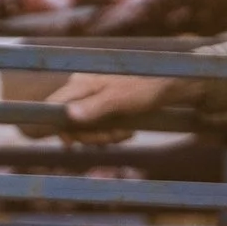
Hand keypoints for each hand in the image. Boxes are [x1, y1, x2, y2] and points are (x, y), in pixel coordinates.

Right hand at [47, 71, 175, 131]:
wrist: (174, 82)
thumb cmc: (147, 87)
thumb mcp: (121, 99)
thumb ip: (94, 107)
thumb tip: (68, 116)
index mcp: (80, 84)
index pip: (52, 106)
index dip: (58, 128)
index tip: (72, 143)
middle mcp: (82, 89)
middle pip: (69, 121)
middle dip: (90, 135)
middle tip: (111, 139)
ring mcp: (93, 97)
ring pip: (84, 126)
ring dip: (103, 136)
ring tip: (124, 135)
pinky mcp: (104, 105)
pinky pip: (97, 125)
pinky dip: (110, 132)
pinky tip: (125, 131)